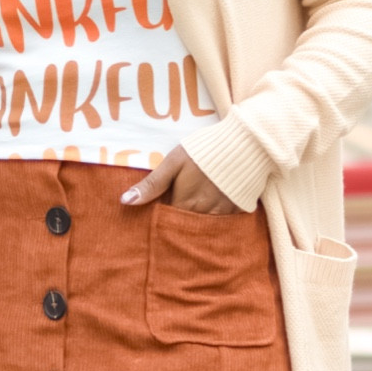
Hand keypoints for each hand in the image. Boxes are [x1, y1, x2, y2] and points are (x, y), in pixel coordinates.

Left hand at [120, 145, 239, 215]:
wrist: (246, 144)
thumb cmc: (205, 150)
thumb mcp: (174, 162)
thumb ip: (152, 184)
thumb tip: (125, 202)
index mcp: (185, 204)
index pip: (167, 220)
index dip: (160, 218)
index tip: (156, 216)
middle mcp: (203, 214)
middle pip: (185, 226)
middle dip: (178, 225)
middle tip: (173, 220)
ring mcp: (223, 214)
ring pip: (203, 226)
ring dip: (196, 224)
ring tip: (191, 219)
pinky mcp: (239, 210)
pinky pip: (223, 223)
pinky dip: (215, 220)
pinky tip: (212, 212)